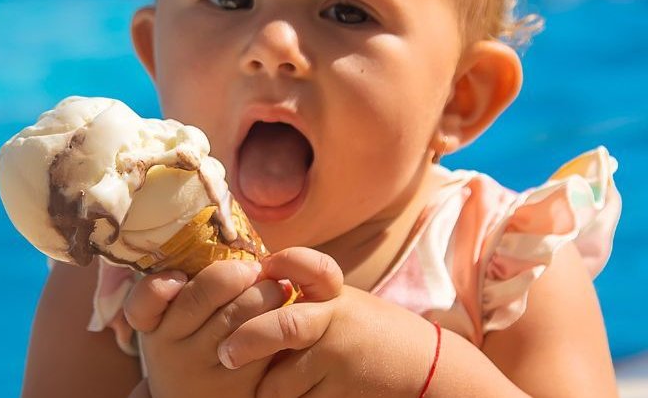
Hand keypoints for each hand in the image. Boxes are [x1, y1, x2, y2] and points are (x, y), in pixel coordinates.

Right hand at [123, 259, 287, 397]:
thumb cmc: (194, 351)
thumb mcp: (174, 328)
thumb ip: (187, 292)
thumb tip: (230, 241)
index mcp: (154, 328)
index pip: (142, 303)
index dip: (159, 286)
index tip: (179, 277)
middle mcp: (174, 348)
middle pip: (202, 295)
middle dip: (235, 273)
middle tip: (254, 269)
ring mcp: (207, 366)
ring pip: (239, 314)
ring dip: (266, 291)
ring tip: (277, 287)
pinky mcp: (240, 382)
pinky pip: (264, 340)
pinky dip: (279, 318)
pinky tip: (285, 312)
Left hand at [218, 248, 435, 397]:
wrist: (423, 365)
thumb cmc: (368, 330)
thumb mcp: (340, 301)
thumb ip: (303, 295)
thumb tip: (246, 286)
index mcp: (334, 292)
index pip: (308, 264)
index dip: (284, 262)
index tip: (264, 267)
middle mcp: (337, 320)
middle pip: (283, 327)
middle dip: (246, 341)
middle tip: (225, 354)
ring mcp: (341, 359)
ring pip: (281, 381)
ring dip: (265, 387)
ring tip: (259, 387)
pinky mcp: (343, 394)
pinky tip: (290, 395)